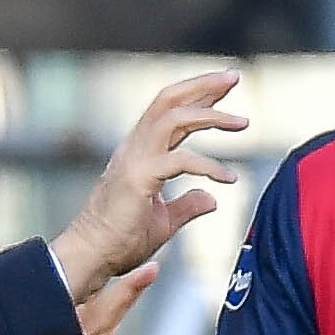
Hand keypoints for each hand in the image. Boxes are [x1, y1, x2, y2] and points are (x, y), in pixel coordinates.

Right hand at [3, 261, 158, 334]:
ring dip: (99, 303)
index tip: (149, 271)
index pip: (102, 323)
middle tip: (149, 268)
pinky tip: (74, 311)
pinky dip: (65, 319)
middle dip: (121, 292)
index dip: (125, 295)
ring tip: (122, 281)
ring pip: (79, 327)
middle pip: (97, 319)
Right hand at [51, 69, 245, 302]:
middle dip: (203, 85)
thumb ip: (187, 206)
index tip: (225, 87)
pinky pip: (181, 161)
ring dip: (210, 115)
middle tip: (234, 77)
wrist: (91, 257)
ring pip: (173, 118)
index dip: (198, 94)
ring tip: (243, 123)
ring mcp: (135, 160)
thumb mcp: (163, 221)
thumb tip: (212, 199)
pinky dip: (209, 165)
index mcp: (139, 152)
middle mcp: (135, 148)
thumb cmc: (120, 241)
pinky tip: (229, 178)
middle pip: (168, 100)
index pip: (169, 111)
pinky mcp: (139, 179)